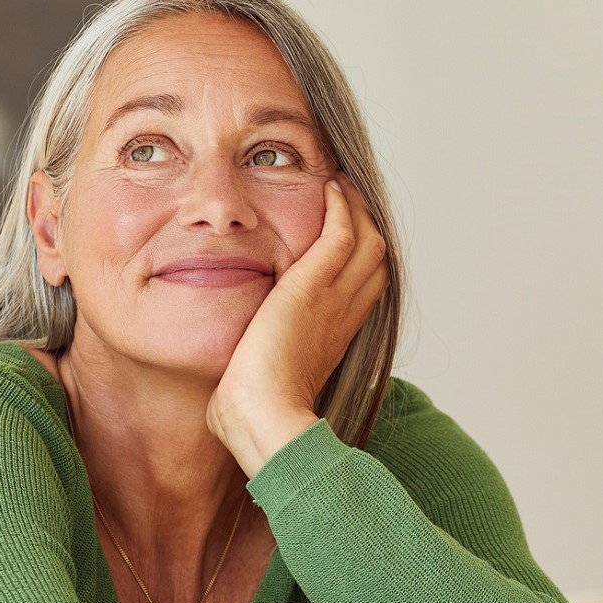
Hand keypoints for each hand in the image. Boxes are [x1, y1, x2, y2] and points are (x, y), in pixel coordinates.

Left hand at [207, 172, 389, 468]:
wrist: (264, 417)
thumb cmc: (254, 413)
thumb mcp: (259, 383)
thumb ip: (254, 370)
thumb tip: (228, 384)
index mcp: (335, 337)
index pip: (364, 286)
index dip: (358, 258)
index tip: (342, 235)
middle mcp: (345, 315)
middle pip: (375, 258)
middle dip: (365, 225)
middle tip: (345, 199)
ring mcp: (335, 298)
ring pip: (368, 240)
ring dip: (357, 209)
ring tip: (340, 185)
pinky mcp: (315, 284)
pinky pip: (343, 232)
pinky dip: (342, 207)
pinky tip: (329, 187)